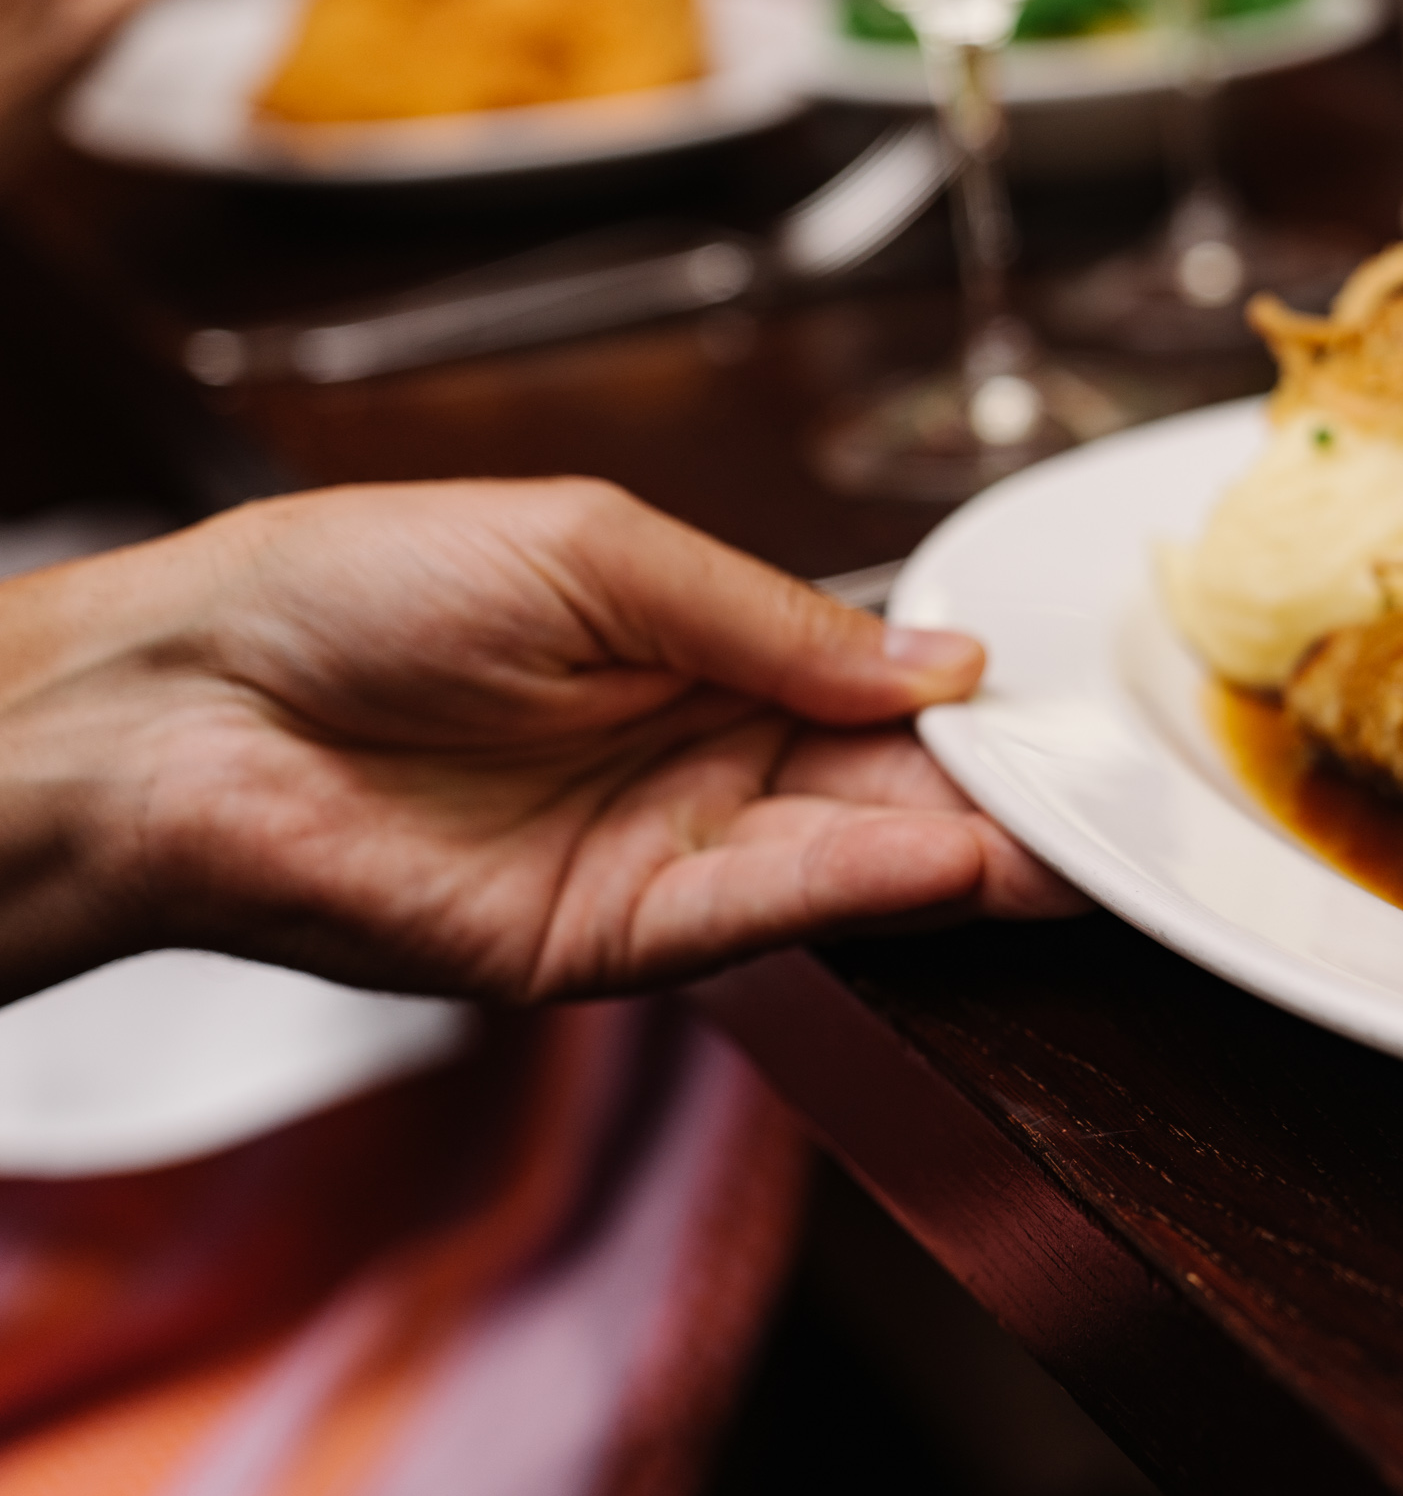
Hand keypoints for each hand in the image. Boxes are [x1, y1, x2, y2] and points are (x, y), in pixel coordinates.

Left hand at [0, 478, 1082, 1004]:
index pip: (878, 692)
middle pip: (887, 793)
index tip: (1077, 717)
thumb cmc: (356, 589)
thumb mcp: (600, 551)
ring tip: (1076, 850)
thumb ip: (776, 618)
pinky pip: (760, 916)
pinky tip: (949, 864)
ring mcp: (660, 860)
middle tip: (1123, 813)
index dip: (978, 706)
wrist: (186, 703)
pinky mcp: (608, 944)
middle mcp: (699, 764)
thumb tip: (940, 661)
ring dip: (967, 859)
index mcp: (701, 654)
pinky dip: (858, 895)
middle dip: (1005, 802)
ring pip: (847, 867)